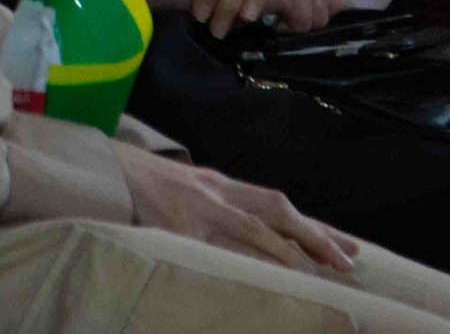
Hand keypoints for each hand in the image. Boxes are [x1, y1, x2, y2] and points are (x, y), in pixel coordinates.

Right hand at [119, 145, 358, 272]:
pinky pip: (217, 250)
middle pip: (277, 209)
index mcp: (217, 184)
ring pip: (255, 229)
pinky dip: (243, 265)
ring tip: (318, 272)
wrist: (100, 171)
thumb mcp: (182, 189)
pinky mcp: (178, 228)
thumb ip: (212, 207)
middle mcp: (214, 192)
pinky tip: (264, 279)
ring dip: (290, 251)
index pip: (276, 204)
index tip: (345, 245)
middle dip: (316, 235)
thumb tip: (245, 237)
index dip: (312, 225)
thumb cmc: (139, 184)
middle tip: (348, 260)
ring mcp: (197, 210)